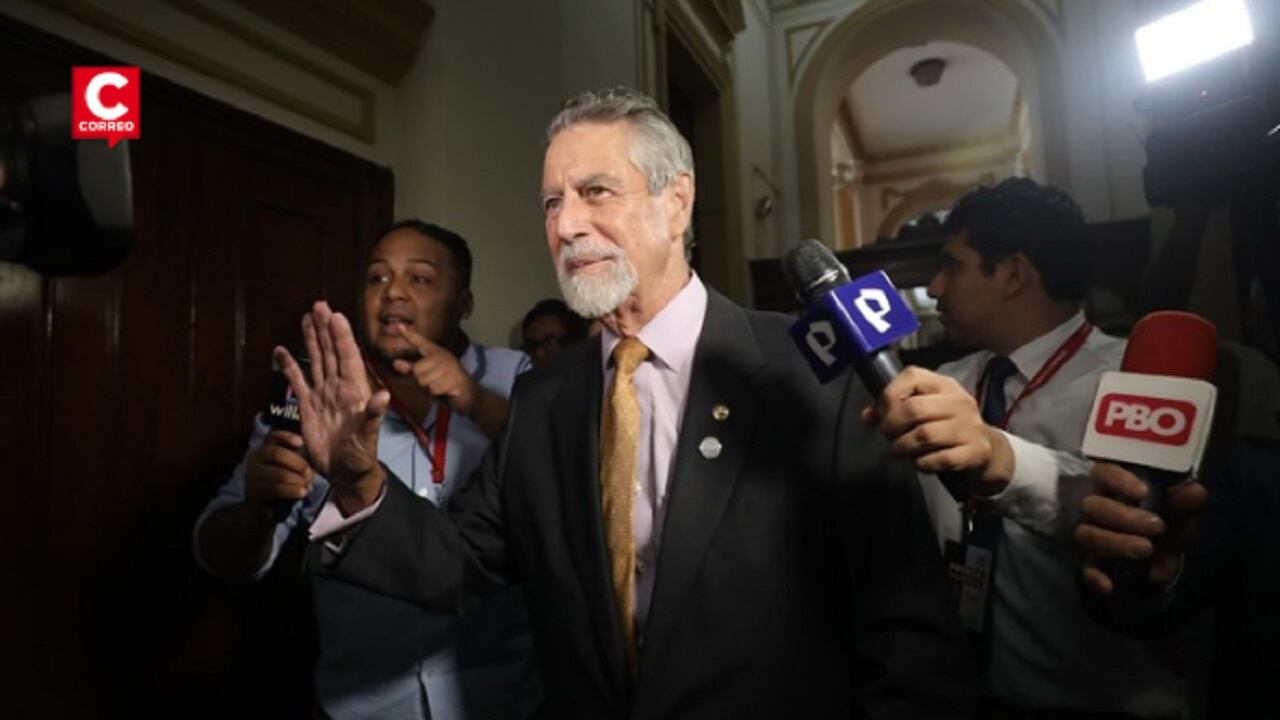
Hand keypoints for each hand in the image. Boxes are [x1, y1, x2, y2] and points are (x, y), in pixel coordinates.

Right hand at [244, 430, 313, 505]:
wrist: (267, 505)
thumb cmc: (283, 479)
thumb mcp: (291, 465)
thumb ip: (298, 456)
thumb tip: (305, 448)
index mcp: (264, 449)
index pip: (273, 436)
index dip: (287, 437)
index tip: (301, 442)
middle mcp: (255, 459)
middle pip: (277, 454)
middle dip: (297, 463)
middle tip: (308, 473)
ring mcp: (251, 476)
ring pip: (277, 475)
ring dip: (295, 482)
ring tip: (306, 488)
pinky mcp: (252, 494)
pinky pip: (274, 491)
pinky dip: (289, 492)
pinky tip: (300, 494)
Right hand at [275, 301, 389, 500]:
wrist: (345, 471)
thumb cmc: (362, 454)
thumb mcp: (369, 436)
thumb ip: (373, 415)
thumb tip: (383, 396)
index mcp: (355, 390)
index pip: (348, 357)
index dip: (342, 336)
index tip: (336, 315)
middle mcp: (338, 387)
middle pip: (331, 352)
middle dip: (325, 329)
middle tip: (319, 305)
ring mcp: (323, 394)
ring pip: (316, 360)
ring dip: (311, 340)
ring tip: (307, 317)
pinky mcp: (308, 406)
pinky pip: (298, 381)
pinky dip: (289, 366)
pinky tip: (281, 350)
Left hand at [389, 325, 480, 415]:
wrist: (471, 396)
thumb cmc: (446, 385)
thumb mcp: (427, 377)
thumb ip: (411, 370)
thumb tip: (395, 363)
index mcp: (436, 353)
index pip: (421, 342)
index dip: (409, 334)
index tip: (398, 326)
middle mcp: (442, 357)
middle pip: (417, 370)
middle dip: (421, 382)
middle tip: (435, 384)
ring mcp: (449, 367)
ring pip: (423, 381)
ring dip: (429, 390)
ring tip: (441, 388)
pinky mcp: (453, 379)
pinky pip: (432, 389)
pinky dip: (437, 394)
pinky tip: (446, 392)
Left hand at [861, 366, 1002, 480]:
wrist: (985, 448)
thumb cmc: (946, 424)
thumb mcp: (925, 408)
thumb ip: (894, 408)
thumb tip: (867, 416)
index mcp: (944, 385)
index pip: (912, 377)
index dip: (889, 396)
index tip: (882, 414)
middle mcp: (959, 402)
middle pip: (915, 409)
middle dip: (892, 426)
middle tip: (889, 436)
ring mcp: (970, 427)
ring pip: (925, 436)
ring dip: (903, 447)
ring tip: (898, 451)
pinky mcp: (975, 452)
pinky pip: (939, 459)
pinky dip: (922, 463)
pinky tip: (919, 462)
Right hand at [1075, 462, 1207, 594]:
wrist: (1162, 560)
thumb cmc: (1166, 524)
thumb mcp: (1179, 513)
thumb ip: (1185, 504)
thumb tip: (1196, 491)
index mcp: (1115, 488)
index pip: (1103, 473)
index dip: (1117, 480)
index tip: (1143, 492)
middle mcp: (1097, 509)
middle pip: (1092, 506)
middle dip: (1123, 517)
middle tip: (1156, 527)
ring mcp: (1092, 535)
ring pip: (1087, 535)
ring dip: (1115, 543)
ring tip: (1146, 550)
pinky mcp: (1093, 563)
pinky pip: (1085, 568)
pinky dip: (1094, 577)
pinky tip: (1109, 585)